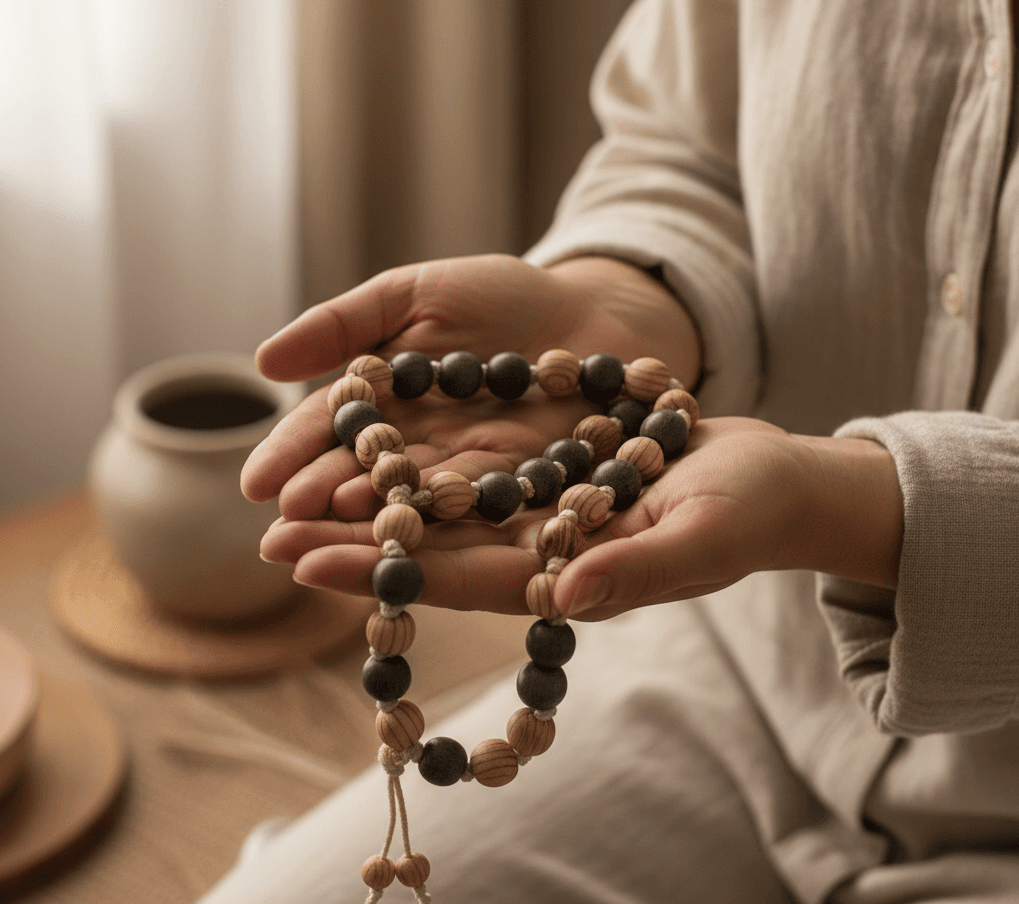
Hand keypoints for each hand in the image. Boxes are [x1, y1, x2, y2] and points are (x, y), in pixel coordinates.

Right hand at [242, 253, 700, 525]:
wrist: (599, 310)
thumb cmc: (504, 296)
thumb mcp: (418, 293)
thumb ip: (346, 322)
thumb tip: (264, 362)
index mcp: (392, 404)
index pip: (334, 432)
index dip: (295, 457)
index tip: (257, 485)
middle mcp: (425, 450)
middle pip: (368, 482)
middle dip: (322, 512)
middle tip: (279, 539)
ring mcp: (476, 477)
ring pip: (418, 509)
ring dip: (372, 534)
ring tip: (326, 554)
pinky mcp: (530, 495)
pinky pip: (486, 515)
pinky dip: (449, 531)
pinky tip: (415, 545)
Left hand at [269, 417, 901, 617]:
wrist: (764, 475)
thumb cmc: (746, 513)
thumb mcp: (699, 538)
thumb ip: (638, 570)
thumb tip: (569, 597)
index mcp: (566, 580)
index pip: (459, 582)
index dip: (384, 577)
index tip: (307, 564)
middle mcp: (539, 553)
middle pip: (433, 551)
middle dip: (354, 544)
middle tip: (266, 534)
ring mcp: (539, 513)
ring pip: (442, 508)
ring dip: (375, 499)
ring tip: (298, 489)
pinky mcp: (546, 473)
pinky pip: (473, 464)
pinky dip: (423, 454)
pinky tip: (374, 434)